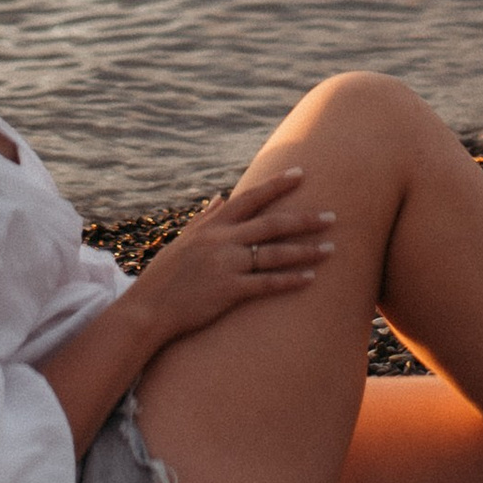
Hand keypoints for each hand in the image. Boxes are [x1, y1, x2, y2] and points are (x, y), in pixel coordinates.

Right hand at [137, 165, 336, 344]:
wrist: (148, 309)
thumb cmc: (166, 275)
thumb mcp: (184, 239)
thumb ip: (206, 217)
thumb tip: (222, 194)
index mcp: (212, 226)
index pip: (250, 197)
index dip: (276, 184)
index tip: (301, 173)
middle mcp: (221, 240)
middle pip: (271, 223)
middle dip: (304, 218)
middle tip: (333, 216)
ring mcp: (226, 265)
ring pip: (274, 253)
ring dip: (305, 250)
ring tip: (331, 248)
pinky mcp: (229, 291)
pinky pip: (267, 283)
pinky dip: (290, 280)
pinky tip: (310, 278)